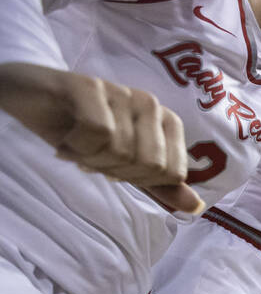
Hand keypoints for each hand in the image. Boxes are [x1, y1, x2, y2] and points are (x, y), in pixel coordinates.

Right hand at [0, 63, 201, 212]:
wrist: (32, 102)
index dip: (139, 179)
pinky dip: (76, 145)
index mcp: (166, 122)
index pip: (172, 173)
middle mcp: (150, 104)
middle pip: (150, 164)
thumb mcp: (125, 165)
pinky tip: (65, 137)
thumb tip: (196, 207)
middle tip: (93, 156)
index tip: (115, 166)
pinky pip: (97, 131)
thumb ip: (160, 186)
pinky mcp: (91, 86)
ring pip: (121, 150)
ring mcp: (122, 92)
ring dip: (90, 159)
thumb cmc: (81, 132)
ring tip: (76, 144)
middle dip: (115, 171)